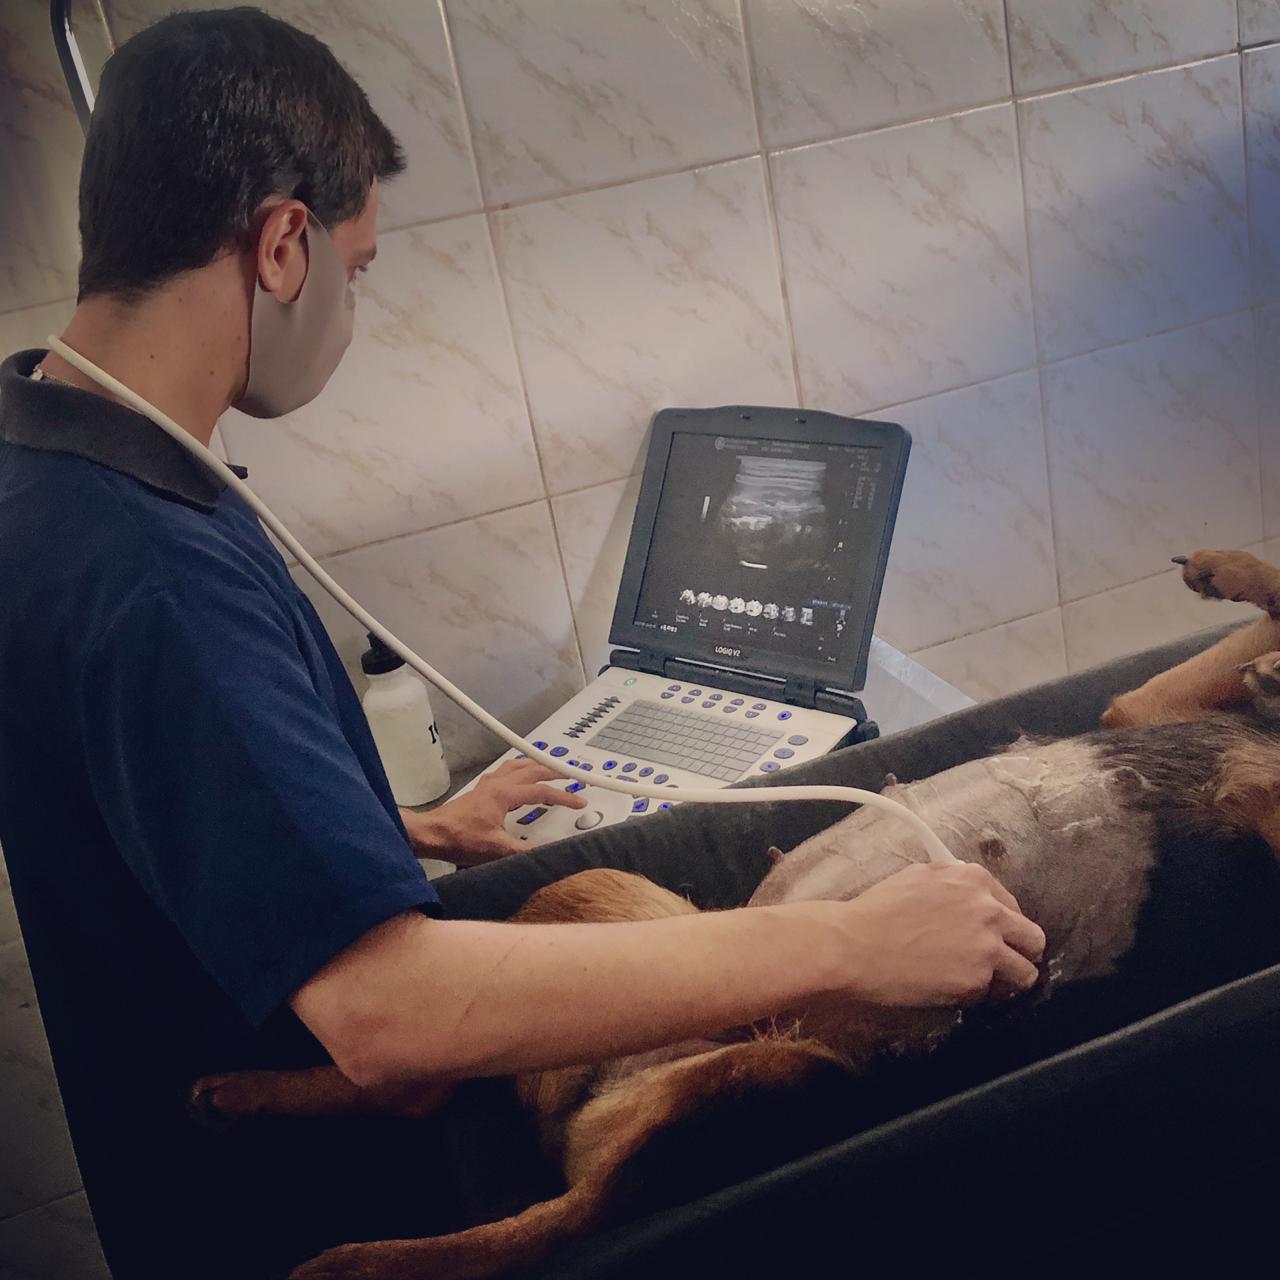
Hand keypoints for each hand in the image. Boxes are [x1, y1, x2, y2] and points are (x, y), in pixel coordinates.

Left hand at [400, 759, 587, 866]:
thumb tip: (548, 853)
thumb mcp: (497, 850)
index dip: (564, 796)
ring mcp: (488, 785)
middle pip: (532, 770)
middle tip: (572, 773)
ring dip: (537, 766)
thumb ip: (525, 852)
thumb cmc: (459, 839)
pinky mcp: (480, 791)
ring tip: (549, 768)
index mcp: (504, 794)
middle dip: (555, 771)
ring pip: (518, 766)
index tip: (580, 801)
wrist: (431, 834)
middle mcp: (497, 784)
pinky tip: (519, 776)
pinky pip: (505, 772)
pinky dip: (519, 770)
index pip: (542, 791)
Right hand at [834, 862, 1045, 1007]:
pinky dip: (977, 996)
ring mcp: (986, 946)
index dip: (1002, 926)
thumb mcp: (919, 878)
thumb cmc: (875, 911)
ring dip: (1007, 980)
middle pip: (1032, 939)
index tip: (989, 937)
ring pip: (1026, 973)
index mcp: (973, 879)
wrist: (852, 944)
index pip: (1013, 906)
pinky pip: (992, 995)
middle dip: (1018, 953)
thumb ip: (953, 885)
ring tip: (981, 984)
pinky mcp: (977, 980)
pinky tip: (953, 991)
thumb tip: (965, 897)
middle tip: (996, 964)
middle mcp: (988, 909)